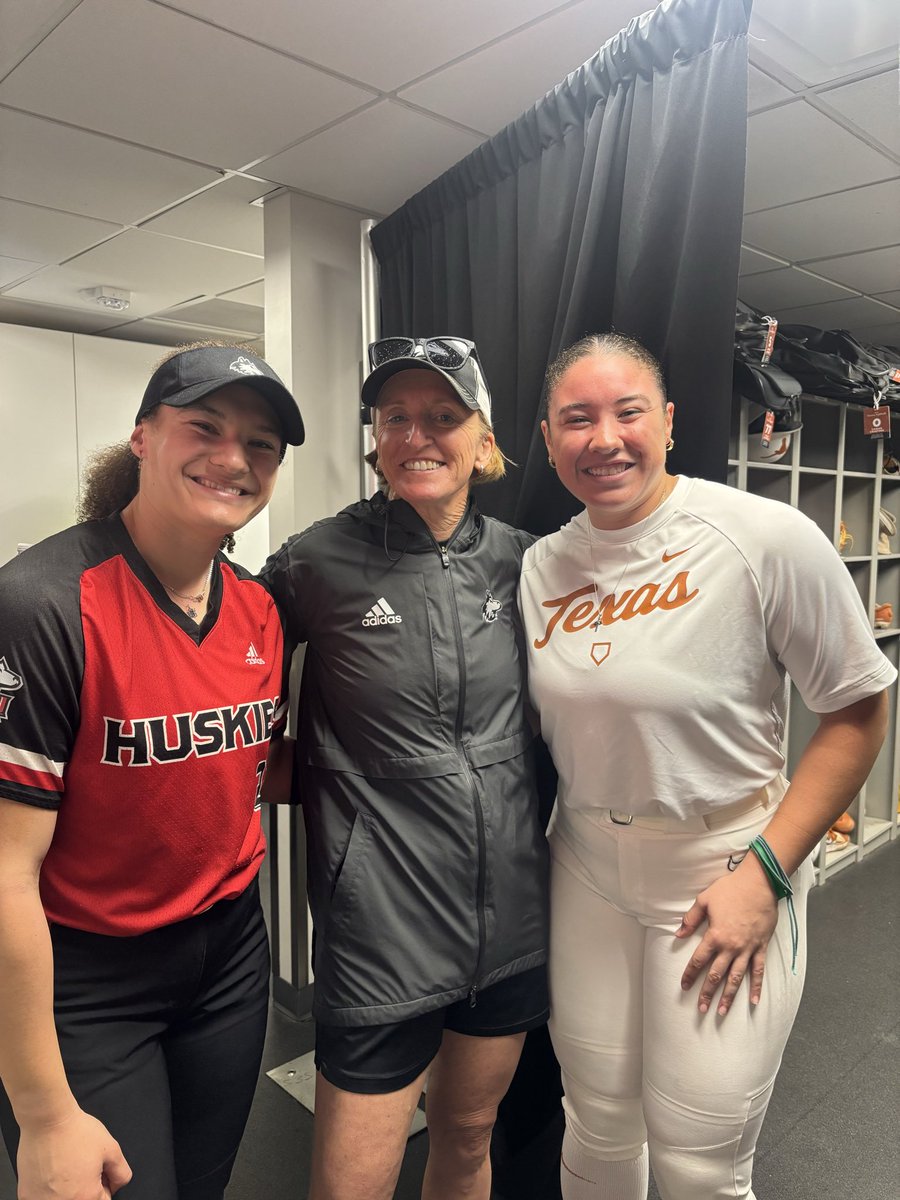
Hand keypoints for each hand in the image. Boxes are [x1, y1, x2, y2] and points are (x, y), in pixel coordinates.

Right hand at [17, 1108, 131, 1199]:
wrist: (47, 1120)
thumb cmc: (76, 1132)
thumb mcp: (112, 1149)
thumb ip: (121, 1173)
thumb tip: (116, 1184)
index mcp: (86, 1197)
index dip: (103, 1183)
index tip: (97, 1170)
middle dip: (86, 1187)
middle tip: (82, 1165)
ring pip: (62, 1199)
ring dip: (67, 1188)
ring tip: (66, 1166)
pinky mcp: (26, 1196)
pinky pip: (43, 1197)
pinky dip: (48, 1187)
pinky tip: (51, 1168)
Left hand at [675, 858, 777, 1016]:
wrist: (759, 883)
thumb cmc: (730, 889)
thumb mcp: (704, 899)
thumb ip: (690, 919)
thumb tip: (678, 934)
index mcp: (715, 935)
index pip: (699, 960)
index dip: (690, 974)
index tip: (684, 986)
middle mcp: (731, 946)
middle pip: (716, 974)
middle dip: (708, 993)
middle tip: (701, 1009)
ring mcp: (747, 949)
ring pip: (736, 978)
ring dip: (729, 996)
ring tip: (722, 1011)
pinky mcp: (761, 947)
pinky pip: (759, 971)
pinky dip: (756, 987)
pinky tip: (753, 1001)